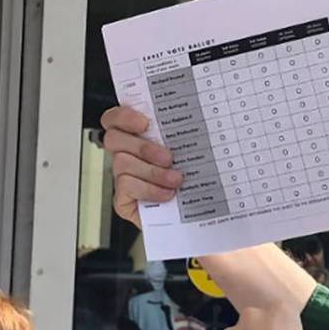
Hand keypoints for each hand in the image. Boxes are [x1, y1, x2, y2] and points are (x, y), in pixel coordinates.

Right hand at [101, 106, 317, 313]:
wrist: (215, 223)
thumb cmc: (207, 183)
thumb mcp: (200, 153)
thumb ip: (189, 132)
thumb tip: (200, 106)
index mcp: (144, 137)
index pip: (116, 119)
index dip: (123, 116)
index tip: (146, 120)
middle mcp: (131, 156)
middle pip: (113, 138)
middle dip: (142, 145)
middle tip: (170, 156)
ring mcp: (126, 179)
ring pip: (121, 163)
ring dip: (151, 170)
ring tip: (177, 180)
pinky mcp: (126, 202)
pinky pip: (125, 188)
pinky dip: (148, 189)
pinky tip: (168, 195)